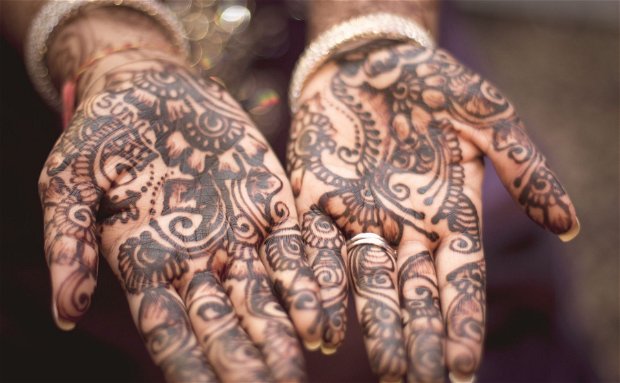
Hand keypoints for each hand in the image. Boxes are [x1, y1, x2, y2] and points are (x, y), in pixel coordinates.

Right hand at [39, 56, 323, 381]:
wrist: (152, 86)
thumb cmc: (102, 134)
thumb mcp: (69, 182)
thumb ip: (67, 242)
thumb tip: (65, 311)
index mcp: (146, 265)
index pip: (168, 329)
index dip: (186, 364)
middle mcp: (197, 261)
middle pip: (223, 320)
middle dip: (244, 357)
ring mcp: (238, 236)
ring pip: (265, 293)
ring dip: (284, 327)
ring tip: (304, 361)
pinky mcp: (270, 205)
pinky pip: (295, 248)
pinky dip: (311, 277)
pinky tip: (328, 308)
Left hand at [287, 41, 578, 381]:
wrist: (367, 58)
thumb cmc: (432, 82)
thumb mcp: (488, 115)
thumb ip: (524, 166)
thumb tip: (569, 225)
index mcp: (448, 213)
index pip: (460, 279)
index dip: (462, 322)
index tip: (462, 368)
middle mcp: (403, 226)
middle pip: (414, 292)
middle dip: (419, 338)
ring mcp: (358, 217)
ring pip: (366, 282)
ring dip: (374, 325)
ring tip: (384, 368)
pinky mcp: (313, 200)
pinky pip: (314, 249)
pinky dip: (318, 285)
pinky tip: (319, 324)